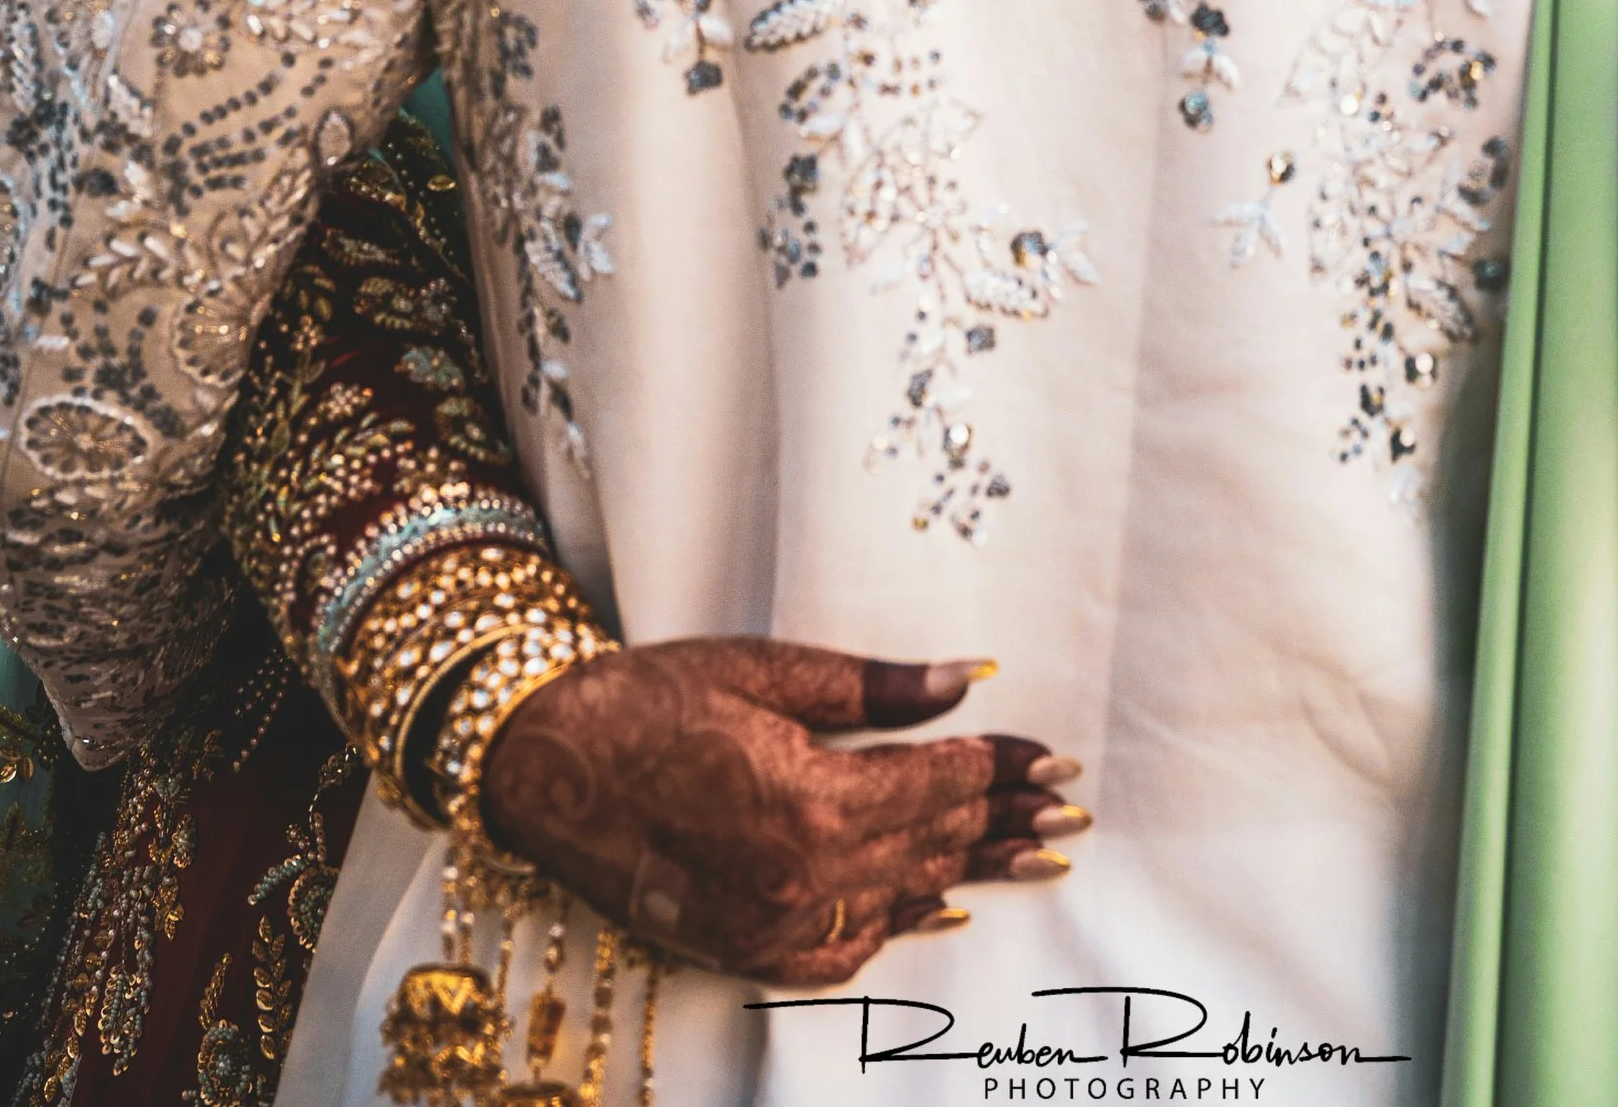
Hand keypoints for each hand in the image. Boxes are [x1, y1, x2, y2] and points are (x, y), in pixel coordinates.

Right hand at [476, 639, 1083, 985]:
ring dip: (972, 871)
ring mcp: (773, 924)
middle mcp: (802, 875)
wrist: (545, 768)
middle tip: (1072, 809)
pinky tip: (941, 904)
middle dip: (1007, 821)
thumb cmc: (650, 700)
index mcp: (812, 797)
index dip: (1005, 767)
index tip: (1058, 758)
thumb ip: (874, 688)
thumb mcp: (765, 669)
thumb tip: (967, 681)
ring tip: (1040, 857)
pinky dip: (897, 920)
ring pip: (901, 894)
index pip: (940, 783)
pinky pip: (846, 943)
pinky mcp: (746, 948)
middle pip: (933, 842)